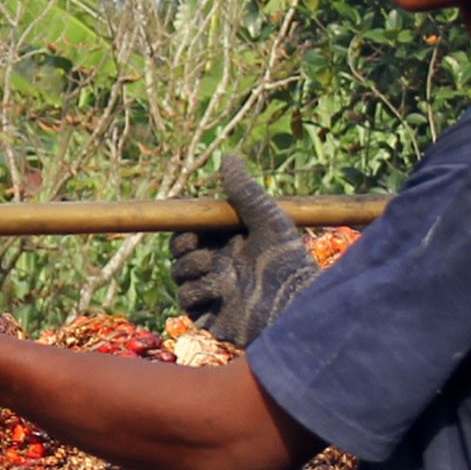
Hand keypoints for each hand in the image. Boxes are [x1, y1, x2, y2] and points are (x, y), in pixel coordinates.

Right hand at [170, 155, 317, 348]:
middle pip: (180, 247)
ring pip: (178, 271)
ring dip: (188, 265)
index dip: (185, 219)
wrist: (292, 304)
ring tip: (210, 264)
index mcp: (230, 240)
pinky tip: (219, 290)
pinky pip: (185, 296)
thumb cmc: (287, 259)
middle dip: (182, 241)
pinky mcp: (207, 312)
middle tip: (194, 240)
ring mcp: (211, 288)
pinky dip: (197, 290)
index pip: (195, 226)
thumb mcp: (266, 218)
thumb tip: (228, 157)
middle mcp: (218, 263)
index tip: (182, 210)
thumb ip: (244, 189)